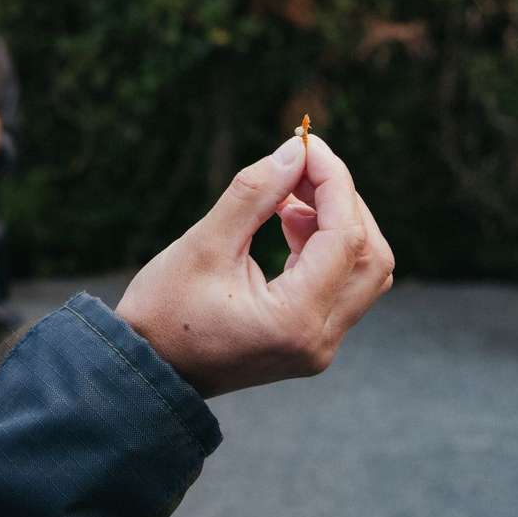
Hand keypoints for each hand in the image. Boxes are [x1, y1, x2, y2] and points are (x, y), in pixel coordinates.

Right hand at [116, 135, 393, 398]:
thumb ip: (255, 194)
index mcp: (295, 320)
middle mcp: (318, 340)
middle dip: (344, 203)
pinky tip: (289, 223)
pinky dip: (326, 248)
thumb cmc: (163, 312)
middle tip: (302, 167)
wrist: (147, 370)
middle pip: (371, 257)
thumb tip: (297, 151)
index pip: (345, 238)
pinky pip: (340, 286)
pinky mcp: (309, 342)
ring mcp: (318, 346)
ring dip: (338, 225)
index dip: (334, 184)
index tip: (307, 146)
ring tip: (289, 197)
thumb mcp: (204, 244)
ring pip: (362, 272)